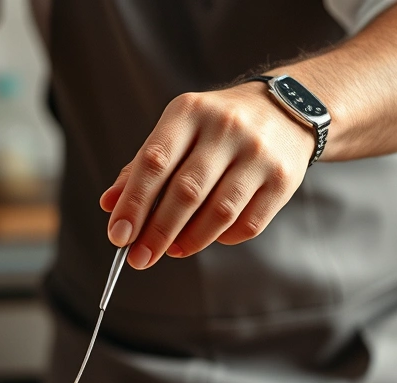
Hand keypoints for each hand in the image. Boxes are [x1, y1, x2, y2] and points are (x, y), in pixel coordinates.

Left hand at [100, 82, 315, 268]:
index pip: (154, 162)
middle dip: (157, 232)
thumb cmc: (215, 127)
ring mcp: (258, 153)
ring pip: (219, 212)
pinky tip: (207, 237)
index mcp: (189, 112)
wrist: (286, 109)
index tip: (118, 236)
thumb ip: (142, 167)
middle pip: (186, 192)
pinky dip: (223, 239)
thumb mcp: (177, 131)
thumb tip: (110, 205)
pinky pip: (249, 223)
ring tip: (172, 251)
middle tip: (139, 258)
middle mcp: (226, 128)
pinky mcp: (284, 178)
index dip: (133, 203)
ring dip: (190, 240)